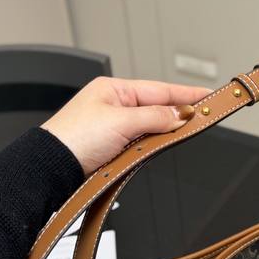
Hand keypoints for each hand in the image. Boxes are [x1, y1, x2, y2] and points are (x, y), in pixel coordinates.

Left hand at [41, 76, 211, 175]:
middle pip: (157, 108)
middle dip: (178, 113)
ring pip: (150, 127)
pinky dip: (152, 145)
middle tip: (204, 117)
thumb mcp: (120, 122)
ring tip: (185, 131)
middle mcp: (114, 106)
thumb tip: (180, 115)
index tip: (208, 94)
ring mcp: (113, 127)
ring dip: (164, 132)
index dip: (186, 93)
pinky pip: (140, 144)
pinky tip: (161, 146)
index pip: (159, 89)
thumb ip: (155, 117)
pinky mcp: (111, 148)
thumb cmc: (72, 139)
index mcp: (113, 89)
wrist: (49, 170)